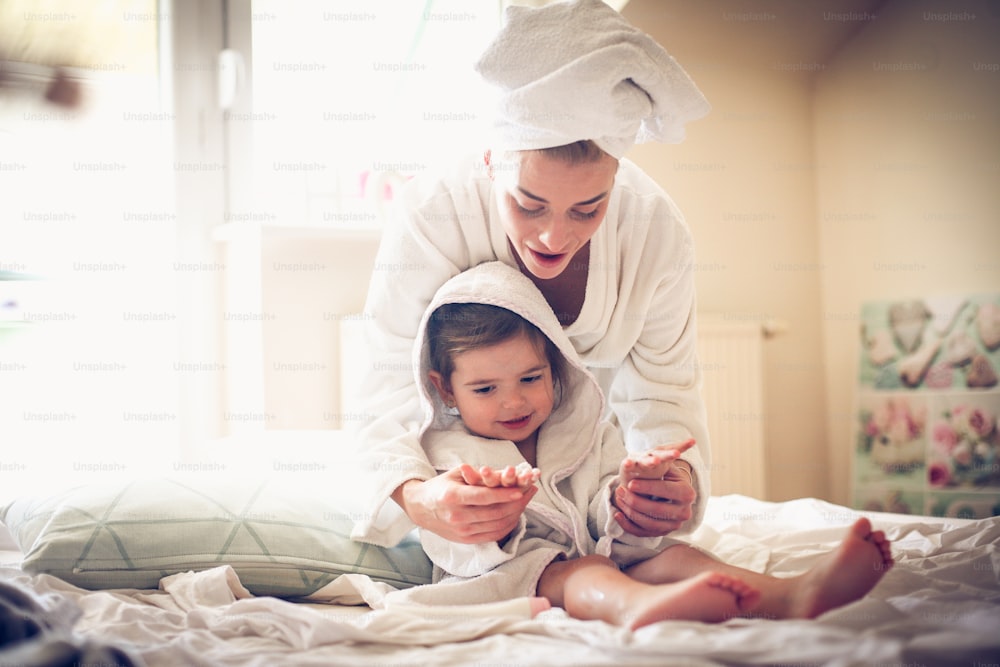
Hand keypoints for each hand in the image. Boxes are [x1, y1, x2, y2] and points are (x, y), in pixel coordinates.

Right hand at [394, 466, 536, 543]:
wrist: (420, 508)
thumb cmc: (440, 487)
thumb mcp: (456, 474)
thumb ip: (479, 474)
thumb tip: (506, 474)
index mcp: (452, 497)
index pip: (483, 497)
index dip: (504, 495)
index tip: (520, 490)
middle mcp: (457, 516)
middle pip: (494, 512)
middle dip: (516, 502)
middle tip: (530, 491)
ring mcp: (462, 531)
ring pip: (497, 525)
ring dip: (516, 513)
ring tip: (527, 500)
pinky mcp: (466, 539)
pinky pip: (494, 535)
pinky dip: (508, 525)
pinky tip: (516, 514)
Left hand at [612, 439, 696, 537]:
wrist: (667, 494)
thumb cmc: (665, 475)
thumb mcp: (668, 463)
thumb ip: (673, 452)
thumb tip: (691, 440)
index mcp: (687, 493)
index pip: (667, 491)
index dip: (648, 487)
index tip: (630, 482)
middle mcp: (684, 512)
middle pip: (657, 510)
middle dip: (636, 501)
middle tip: (621, 491)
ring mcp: (674, 525)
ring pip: (649, 524)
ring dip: (630, 512)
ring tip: (618, 499)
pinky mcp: (663, 533)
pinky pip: (643, 533)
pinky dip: (628, 525)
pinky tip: (617, 514)